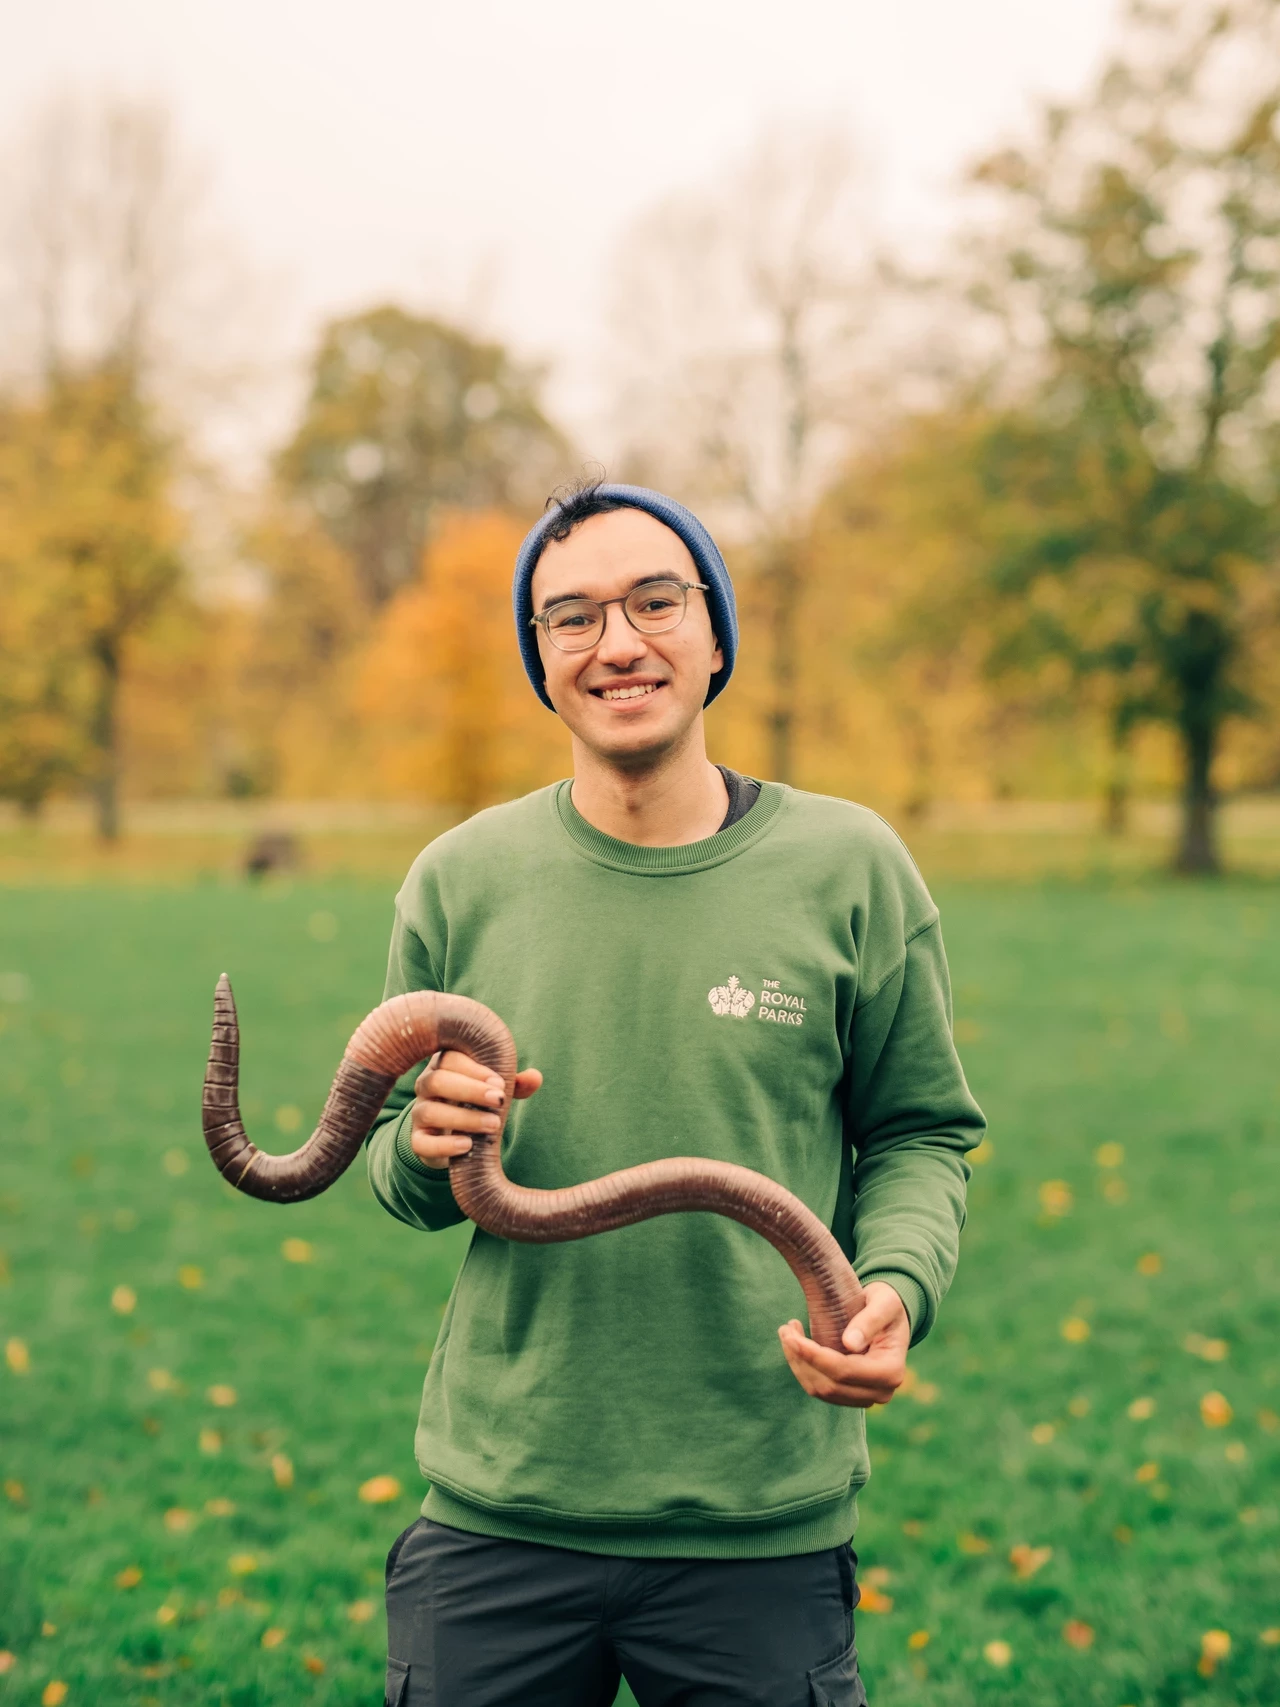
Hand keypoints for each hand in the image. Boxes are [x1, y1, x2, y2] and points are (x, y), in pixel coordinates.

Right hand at [410, 1051, 542, 1169]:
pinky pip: (421, 1143)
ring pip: (430, 1111)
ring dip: (464, 1118)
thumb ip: (513, 1082)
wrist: (453, 1135)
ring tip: (494, 1125)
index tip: (499, 1082)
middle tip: (500, 1100)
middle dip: (470, 1090)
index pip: (450, 1058)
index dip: (474, 1069)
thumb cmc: (477, 1101)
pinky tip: (467, 1145)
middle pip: (436, 1080)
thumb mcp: (494, 1089)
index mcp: (444, 1065)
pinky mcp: (418, 1141)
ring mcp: (419, 1113)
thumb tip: (535, 1077)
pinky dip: (444, 1145)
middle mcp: (426, 1086)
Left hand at [778, 1281, 910, 1407]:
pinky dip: (803, 1369)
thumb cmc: (887, 1305)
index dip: (814, 1356)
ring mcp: (865, 1397)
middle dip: (801, 1359)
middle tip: (785, 1329)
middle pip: (829, 1386)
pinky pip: (820, 1389)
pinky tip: (796, 1345)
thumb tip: (849, 1344)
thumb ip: (869, 1321)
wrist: (890, 1317)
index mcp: (891, 1371)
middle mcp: (881, 1392)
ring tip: (787, 1333)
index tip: (792, 1335)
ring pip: (820, 1391)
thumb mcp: (884, 1303)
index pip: (844, 1371)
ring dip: (798, 1364)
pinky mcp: (850, 1396)